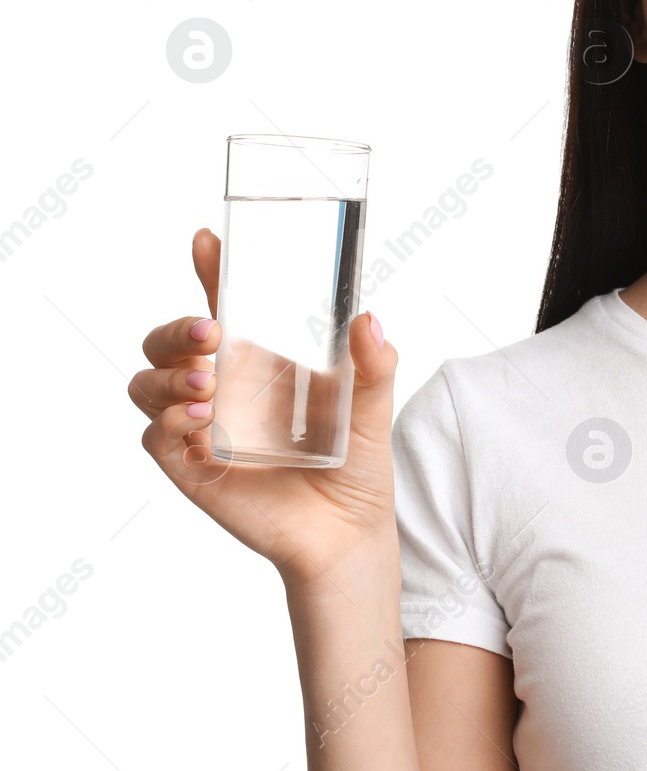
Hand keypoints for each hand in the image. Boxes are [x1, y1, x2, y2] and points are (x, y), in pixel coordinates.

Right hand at [128, 228, 399, 593]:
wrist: (347, 531)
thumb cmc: (355, 463)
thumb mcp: (372, 407)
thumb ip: (374, 364)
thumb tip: (370, 319)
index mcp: (259, 359)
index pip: (223, 303)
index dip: (209, 269)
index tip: (207, 240)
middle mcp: (223, 386)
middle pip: (168, 341)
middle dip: (175, 329)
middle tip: (210, 332)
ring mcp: (201, 425)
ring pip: (147, 384)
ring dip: (167, 374)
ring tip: (208, 382)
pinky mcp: (192, 468)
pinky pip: (155, 437)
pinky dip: (167, 422)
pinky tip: (199, 419)